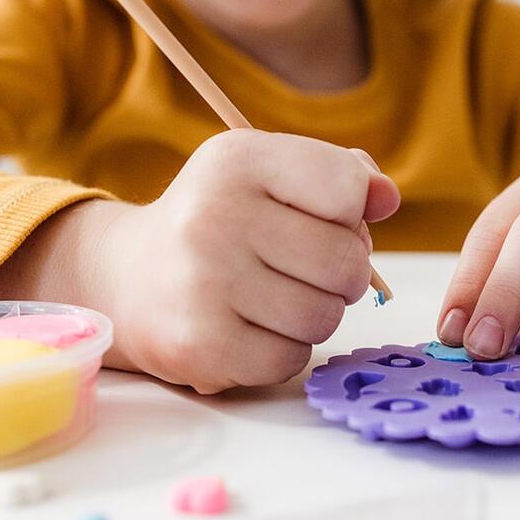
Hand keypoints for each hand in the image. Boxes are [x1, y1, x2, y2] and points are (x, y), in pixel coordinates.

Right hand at [99, 130, 399, 391]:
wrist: (132, 277)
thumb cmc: (224, 220)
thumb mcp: (271, 174)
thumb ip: (340, 175)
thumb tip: (387, 198)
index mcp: (239, 160)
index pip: (347, 188)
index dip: (350, 212)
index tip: (319, 218)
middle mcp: (214, 216)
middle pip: (345, 262)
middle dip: (343, 272)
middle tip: (307, 268)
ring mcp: (203, 284)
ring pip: (324, 317)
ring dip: (316, 312)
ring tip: (279, 296)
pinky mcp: (199, 345)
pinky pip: (291, 359)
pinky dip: (285, 349)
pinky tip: (253, 327)